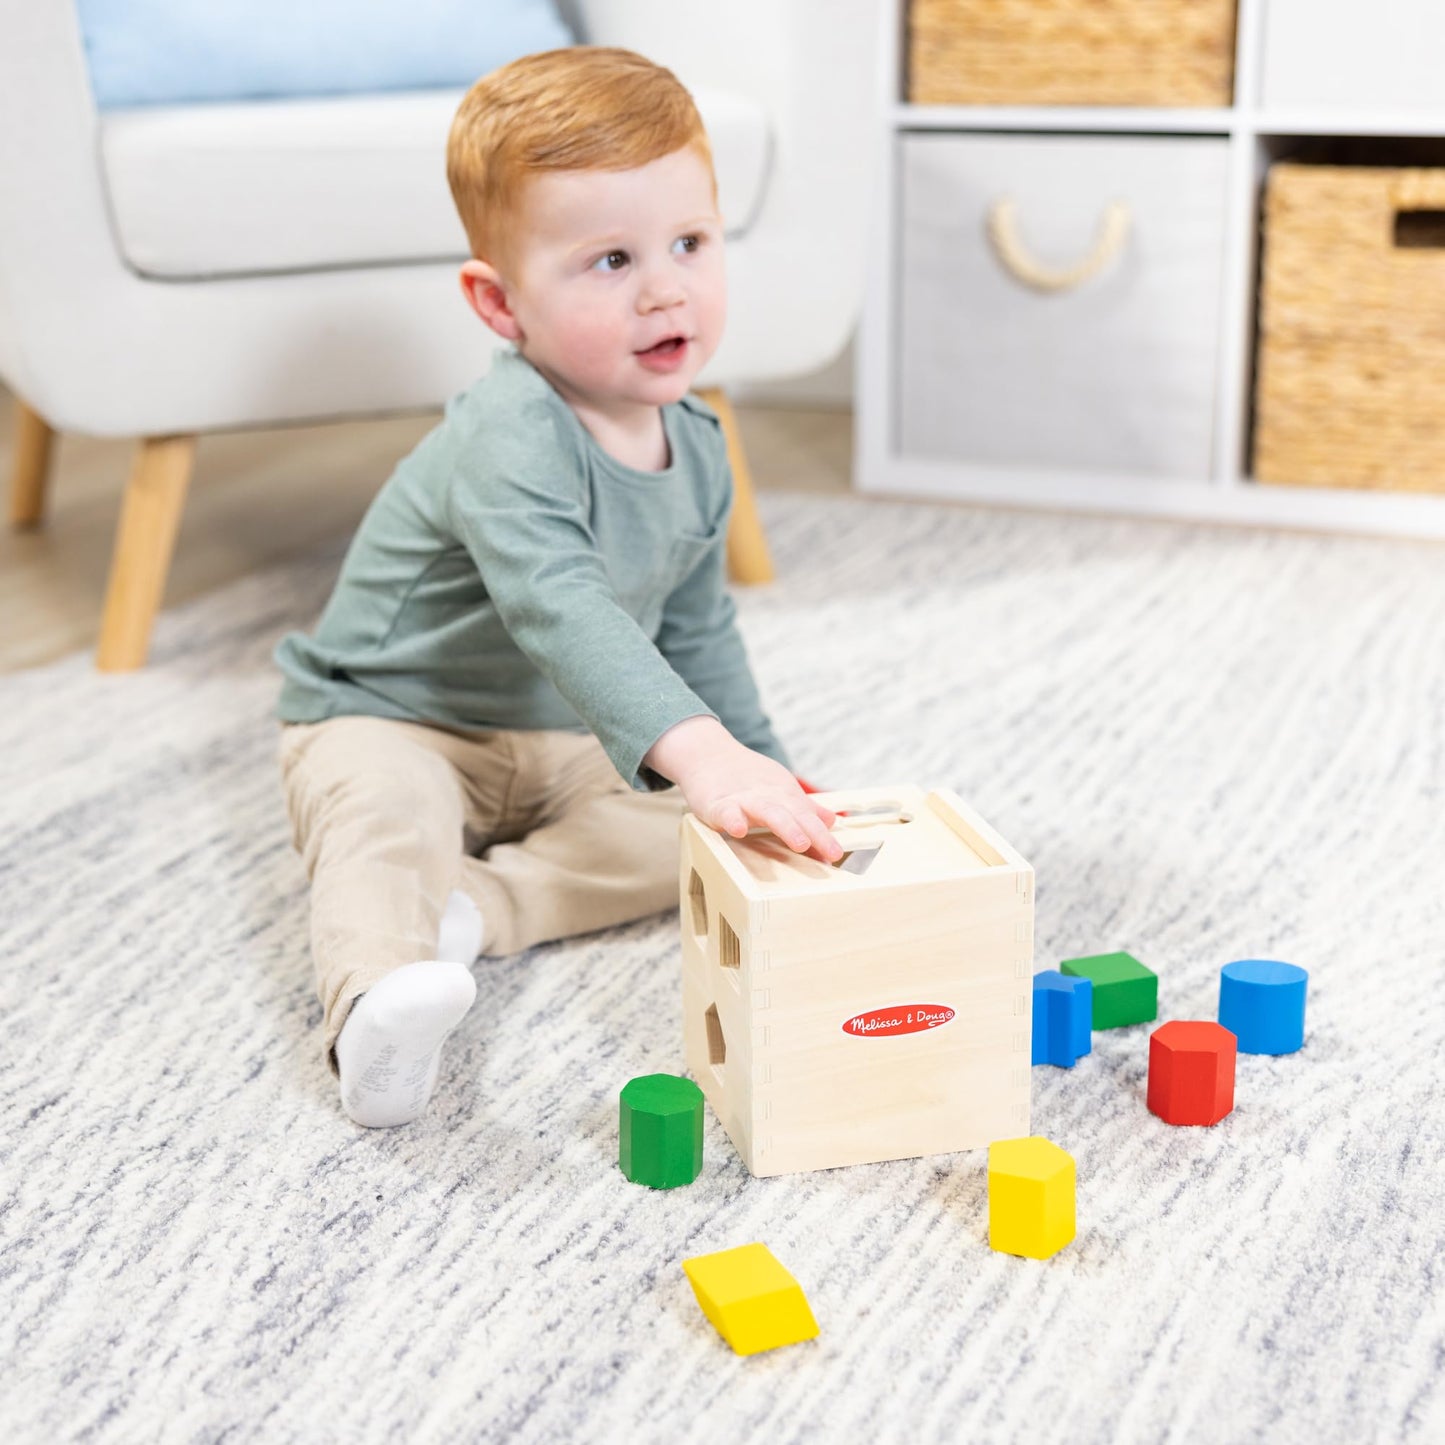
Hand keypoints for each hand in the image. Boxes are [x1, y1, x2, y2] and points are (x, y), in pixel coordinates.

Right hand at [644, 716, 842, 862]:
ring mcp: (743, 799)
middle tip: (831, 851)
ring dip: (785, 826)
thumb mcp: (779, 789)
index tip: (836, 854)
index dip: (823, 836)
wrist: (708, 754)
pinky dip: (733, 819)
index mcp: (784, 795)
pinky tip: (739, 830)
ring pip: (767, 812)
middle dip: (814, 833)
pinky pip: (726, 812)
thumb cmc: (746, 778)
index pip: (808, 817)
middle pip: (795, 814)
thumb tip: (831, 821)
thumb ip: (804, 807)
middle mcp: (768, 797)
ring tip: (800, 843)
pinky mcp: (717, 803)